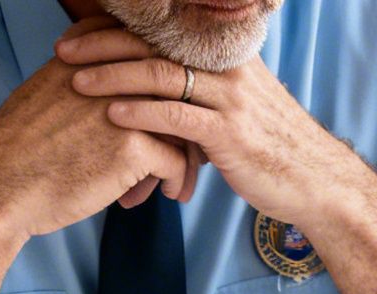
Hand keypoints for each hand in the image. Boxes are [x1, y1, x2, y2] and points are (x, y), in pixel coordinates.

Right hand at [0, 21, 194, 239]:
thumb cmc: (18, 151)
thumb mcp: (44, 93)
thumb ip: (78, 80)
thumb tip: (107, 90)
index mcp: (90, 57)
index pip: (149, 59)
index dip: (164, 89)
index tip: (166, 117)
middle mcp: (113, 75)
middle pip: (172, 91)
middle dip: (182, 121)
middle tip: (185, 147)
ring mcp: (127, 108)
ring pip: (182, 126)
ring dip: (185, 154)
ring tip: (174, 180)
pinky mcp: (133, 147)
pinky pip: (177, 161)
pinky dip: (176, 180)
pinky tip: (167, 194)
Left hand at [56, 26, 361, 229]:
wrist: (313, 180)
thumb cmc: (266, 146)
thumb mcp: (235, 106)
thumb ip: (201, 89)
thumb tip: (157, 83)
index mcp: (225, 55)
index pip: (162, 31)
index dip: (117, 29)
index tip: (78, 33)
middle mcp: (227, 69)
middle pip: (155, 45)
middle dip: (103, 45)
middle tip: (63, 51)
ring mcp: (230, 100)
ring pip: (161, 75)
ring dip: (113, 77)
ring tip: (76, 82)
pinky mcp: (230, 134)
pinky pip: (177, 116)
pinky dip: (141, 113)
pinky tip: (112, 115)